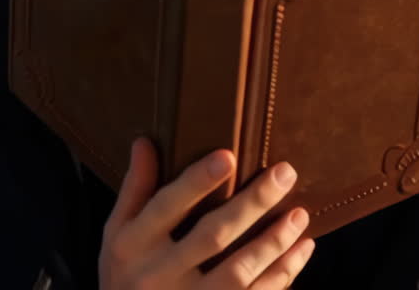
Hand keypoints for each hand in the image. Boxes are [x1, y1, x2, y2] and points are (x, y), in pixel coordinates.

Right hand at [99, 137, 314, 289]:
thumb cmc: (124, 276)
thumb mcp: (117, 234)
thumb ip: (134, 190)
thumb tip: (145, 142)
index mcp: (133, 245)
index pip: (166, 207)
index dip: (196, 182)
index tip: (228, 156)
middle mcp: (158, 274)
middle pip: (212, 235)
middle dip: (251, 203)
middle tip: (285, 173)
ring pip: (239, 270)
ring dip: (274, 241)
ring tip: (300, 212)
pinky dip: (283, 273)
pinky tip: (302, 248)